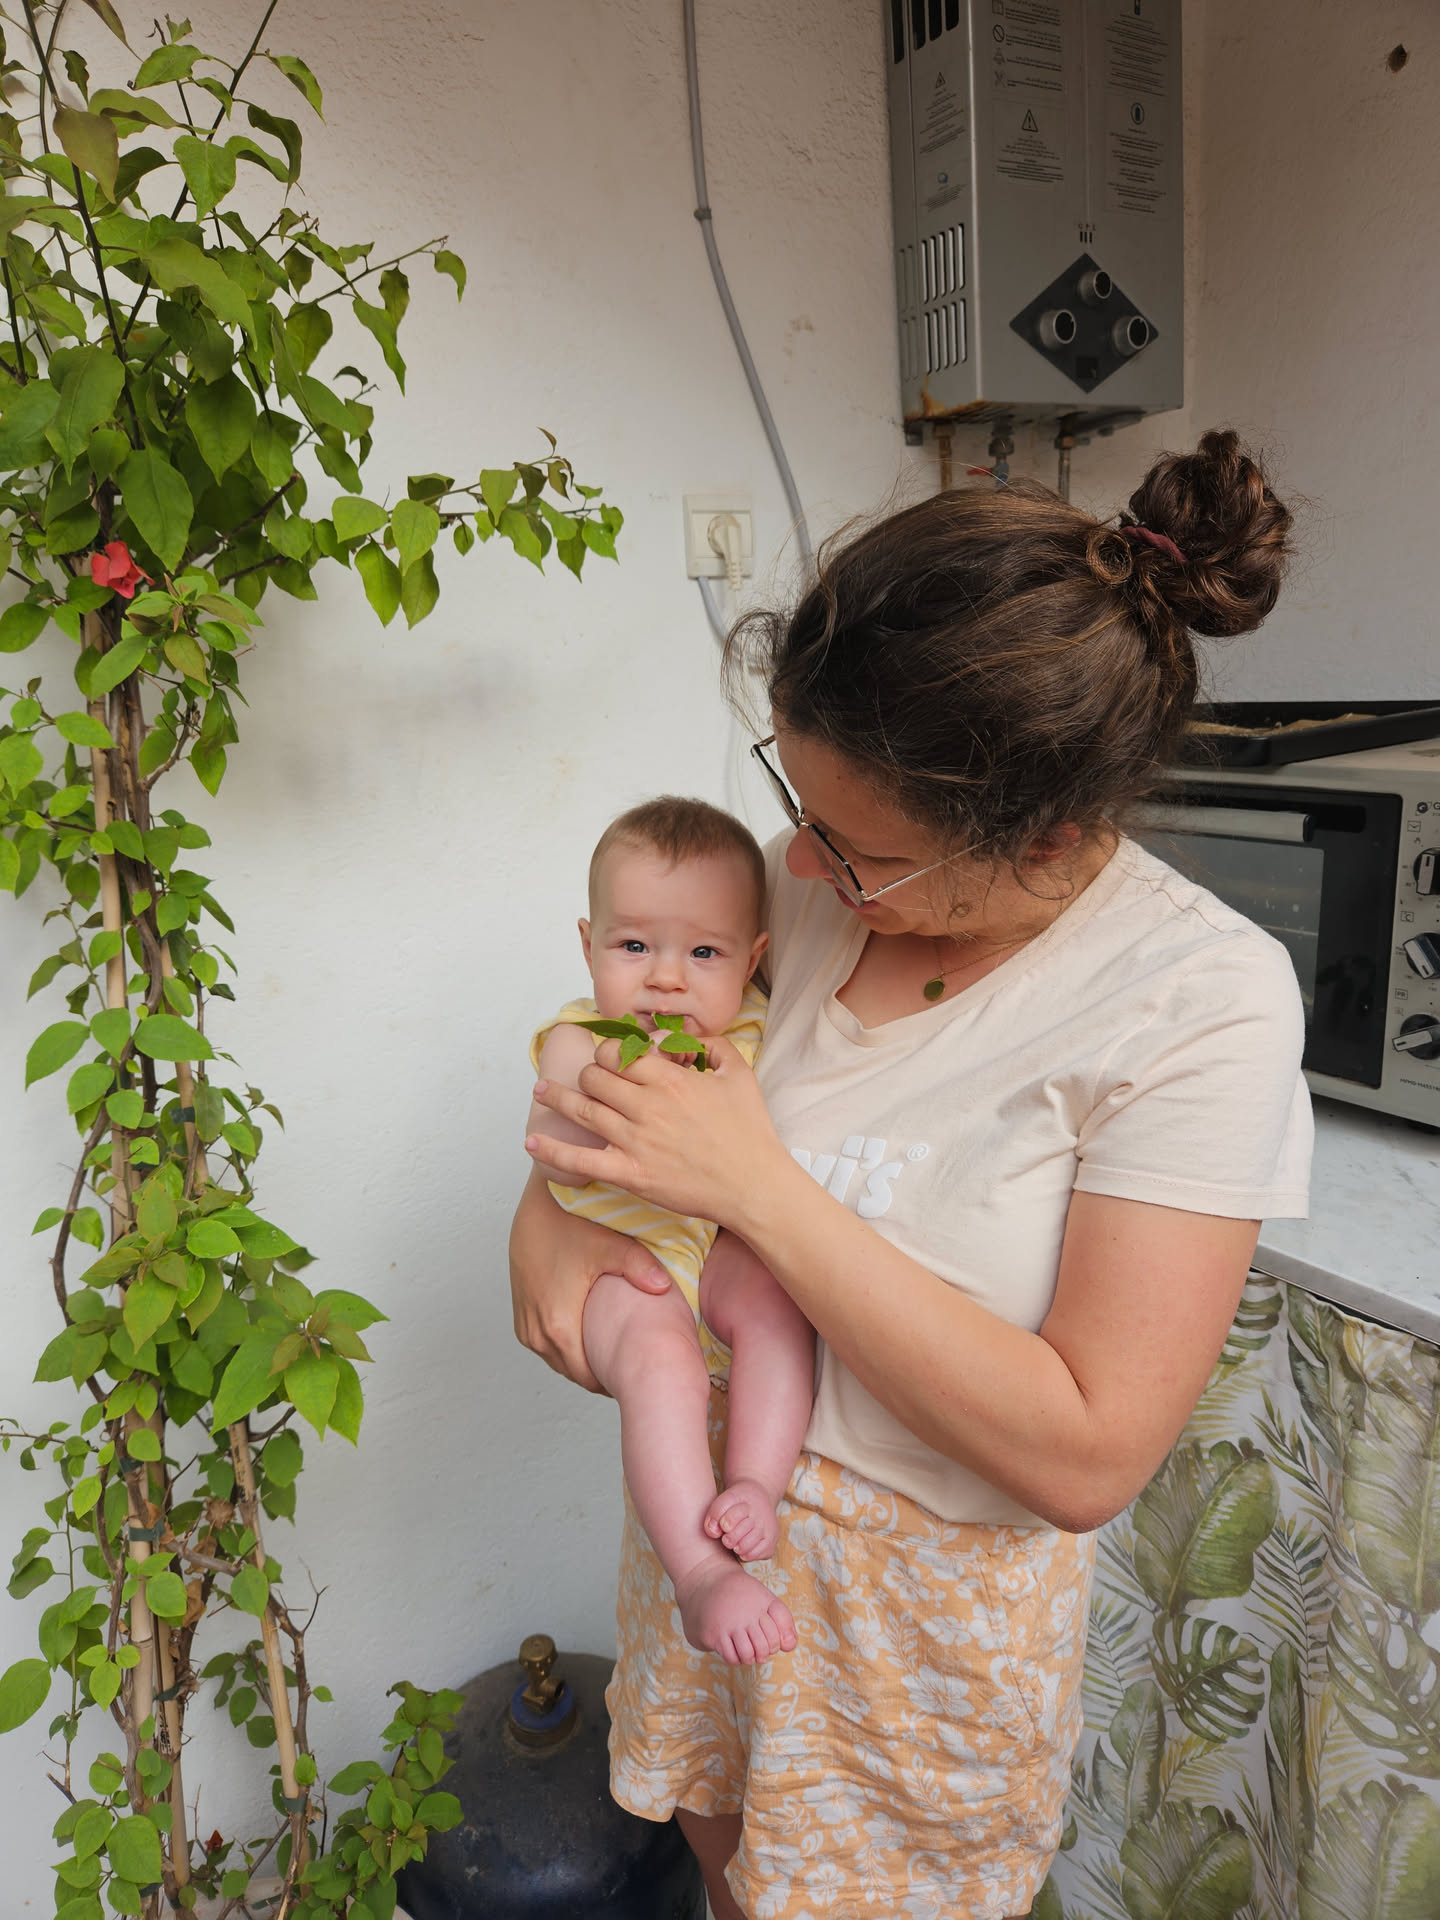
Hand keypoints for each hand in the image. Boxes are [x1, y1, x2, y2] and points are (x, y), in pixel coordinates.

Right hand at [508, 1165, 671, 1391]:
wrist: (536, 1200)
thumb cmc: (569, 1218)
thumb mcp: (609, 1243)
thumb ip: (640, 1268)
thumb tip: (664, 1288)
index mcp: (557, 1324)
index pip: (588, 1377)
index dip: (613, 1379)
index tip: (638, 1375)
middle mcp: (536, 1330)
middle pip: (573, 1372)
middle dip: (601, 1372)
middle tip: (633, 1366)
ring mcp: (525, 1321)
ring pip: (556, 1359)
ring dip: (582, 1359)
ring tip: (615, 1353)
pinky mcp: (521, 1310)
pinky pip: (543, 1344)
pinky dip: (565, 1345)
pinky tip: (590, 1334)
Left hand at [525, 1035, 783, 1227]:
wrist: (753, 1185)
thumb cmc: (749, 1132)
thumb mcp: (739, 1075)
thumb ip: (712, 1046)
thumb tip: (685, 1039)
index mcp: (670, 1080)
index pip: (621, 1053)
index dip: (611, 1052)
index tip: (613, 1058)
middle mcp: (647, 1106)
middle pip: (596, 1077)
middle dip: (590, 1073)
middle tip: (590, 1078)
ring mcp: (635, 1140)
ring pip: (583, 1109)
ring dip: (557, 1097)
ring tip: (540, 1091)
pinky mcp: (630, 1173)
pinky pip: (581, 1159)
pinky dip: (553, 1149)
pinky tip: (532, 1140)